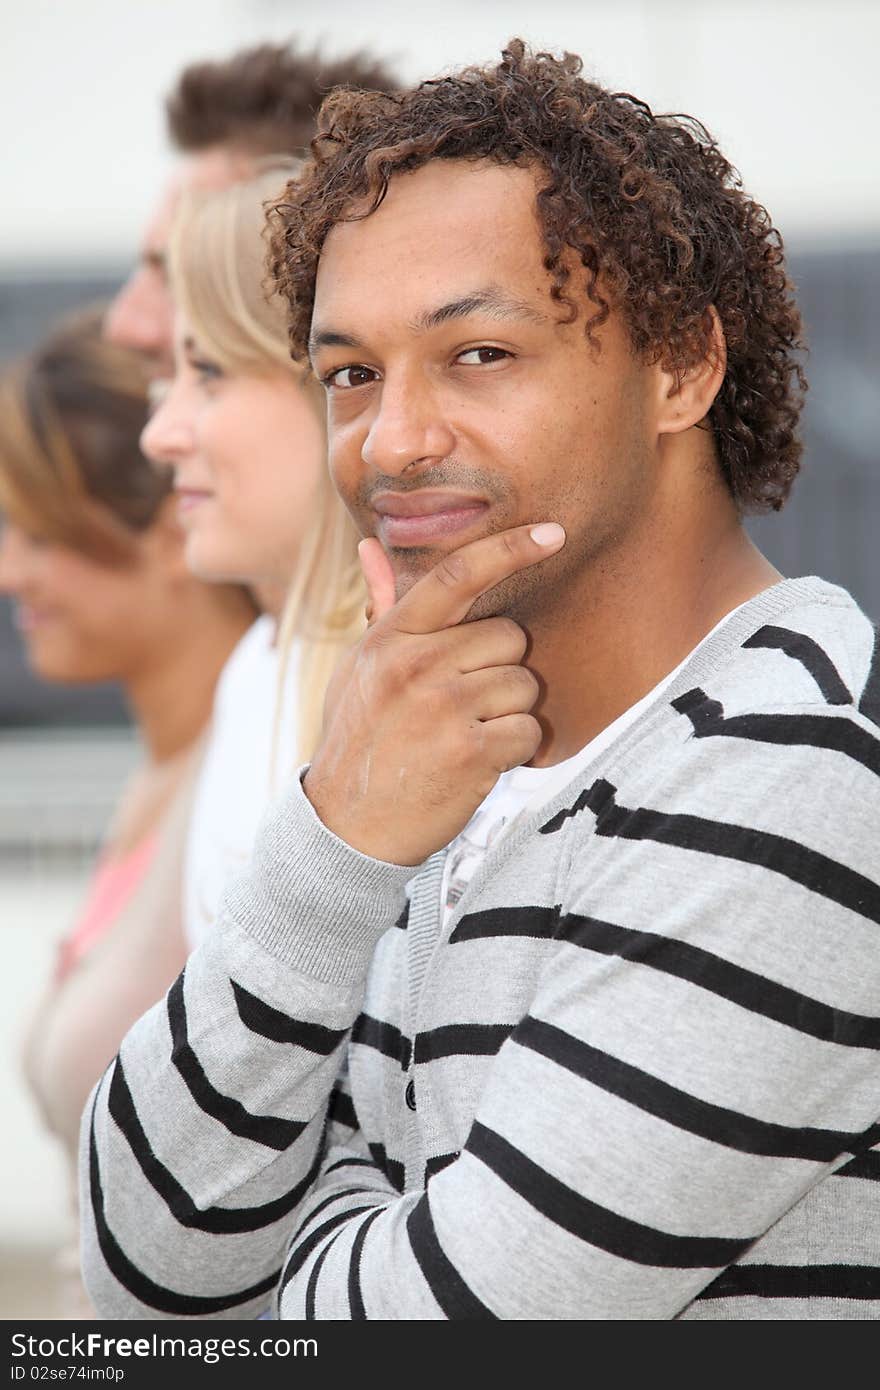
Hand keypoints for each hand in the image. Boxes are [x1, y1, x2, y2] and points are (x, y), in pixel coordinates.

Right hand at [304, 522, 565, 864]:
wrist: (345, 828)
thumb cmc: (358, 742)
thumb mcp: (357, 671)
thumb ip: (379, 611)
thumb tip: (370, 546)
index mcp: (389, 640)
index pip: (455, 576)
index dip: (508, 548)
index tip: (552, 533)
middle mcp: (415, 666)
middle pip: (508, 636)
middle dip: (500, 670)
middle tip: (463, 705)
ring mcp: (443, 708)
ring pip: (523, 684)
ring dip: (508, 714)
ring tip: (465, 736)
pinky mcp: (471, 751)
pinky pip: (529, 730)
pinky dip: (514, 751)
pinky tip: (477, 764)